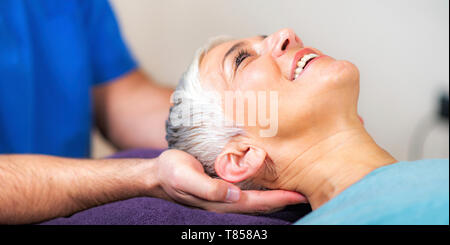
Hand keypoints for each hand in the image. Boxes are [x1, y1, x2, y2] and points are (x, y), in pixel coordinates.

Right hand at [155, 149, 307, 213]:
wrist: (157, 173)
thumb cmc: (171, 172)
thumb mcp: (186, 178)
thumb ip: (208, 187)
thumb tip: (233, 193)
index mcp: (220, 201)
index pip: (256, 203)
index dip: (278, 199)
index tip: (298, 194)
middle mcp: (226, 200)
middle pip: (261, 204)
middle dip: (283, 199)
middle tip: (306, 192)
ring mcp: (224, 195)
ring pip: (256, 198)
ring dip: (275, 194)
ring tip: (294, 187)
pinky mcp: (222, 186)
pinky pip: (247, 190)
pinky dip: (263, 188)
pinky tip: (270, 180)